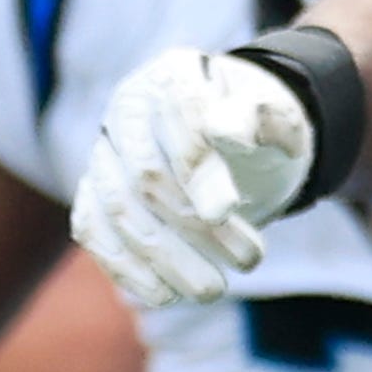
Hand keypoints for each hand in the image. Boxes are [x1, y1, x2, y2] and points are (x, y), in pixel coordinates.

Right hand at [71, 47, 319, 309]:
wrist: (235, 143)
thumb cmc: (258, 129)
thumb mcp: (278, 117)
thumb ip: (259, 119)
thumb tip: (225, 133)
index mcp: (173, 76)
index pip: (178, 122)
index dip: (199, 170)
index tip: (227, 211)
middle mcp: (128, 110)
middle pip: (146, 175)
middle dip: (193, 226)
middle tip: (249, 261)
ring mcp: (105, 153)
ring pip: (117, 211)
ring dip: (164, 258)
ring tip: (212, 290)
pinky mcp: (95, 194)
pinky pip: (93, 230)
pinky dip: (123, 267)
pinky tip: (162, 295)